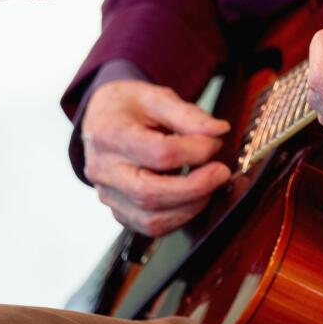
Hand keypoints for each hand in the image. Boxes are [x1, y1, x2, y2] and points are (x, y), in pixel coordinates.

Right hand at [82, 80, 230, 236]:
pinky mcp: (118, 211)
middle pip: (150, 193)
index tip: (216, 142)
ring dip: (190, 206)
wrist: (101, 118)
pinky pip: (149, 227)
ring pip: (150, 219)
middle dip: (195, 187)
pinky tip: (194, 199)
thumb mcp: (156, 96)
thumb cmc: (129, 106)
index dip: (195, 151)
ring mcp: (108, 195)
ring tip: (211, 185)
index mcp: (110, 135)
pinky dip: (178, 217)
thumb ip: (188, 114)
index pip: (159, 153)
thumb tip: (219, 131)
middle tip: (222, 172)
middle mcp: (103, 170)